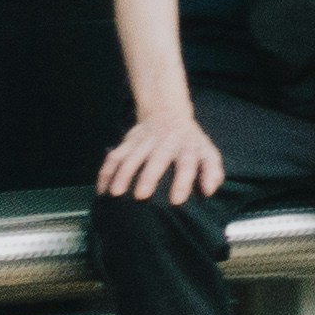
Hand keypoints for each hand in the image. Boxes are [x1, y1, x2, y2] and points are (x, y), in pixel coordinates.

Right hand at [97, 108, 224, 203]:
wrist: (167, 113)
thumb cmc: (190, 142)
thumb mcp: (207, 152)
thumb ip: (212, 171)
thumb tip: (210, 190)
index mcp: (187, 147)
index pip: (187, 163)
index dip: (183, 181)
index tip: (176, 200)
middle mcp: (165, 142)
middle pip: (157, 159)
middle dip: (148, 177)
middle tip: (141, 196)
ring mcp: (145, 141)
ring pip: (131, 156)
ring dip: (122, 173)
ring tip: (115, 193)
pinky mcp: (128, 141)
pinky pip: (114, 156)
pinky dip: (106, 171)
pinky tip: (101, 189)